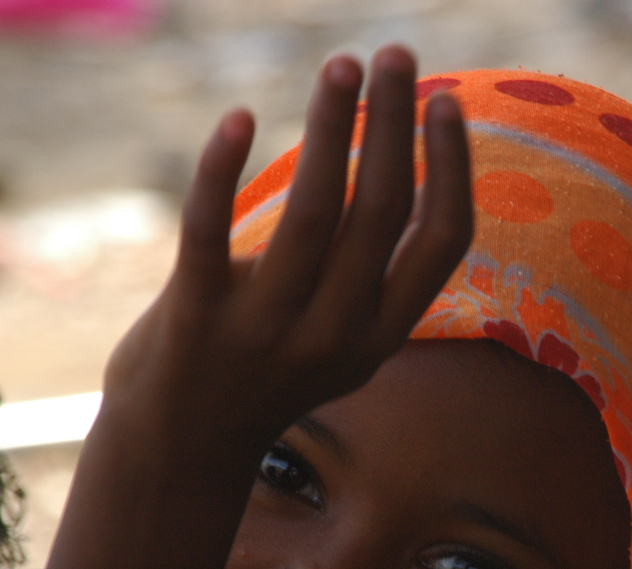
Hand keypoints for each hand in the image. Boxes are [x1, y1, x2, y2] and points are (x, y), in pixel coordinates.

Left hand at [2, 46, 472, 568]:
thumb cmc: (263, 376)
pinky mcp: (194, 319)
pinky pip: (210, 232)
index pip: (441, 243)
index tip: (445, 102)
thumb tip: (389, 167)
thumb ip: (365, 273)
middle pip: (381, 213)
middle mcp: (334, 337)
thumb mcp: (338, 341)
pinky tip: (241, 117)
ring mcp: (265, 332)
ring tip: (340, 68)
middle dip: (394, 123)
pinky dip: (222, 170)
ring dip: (332, 129)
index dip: (450, 167)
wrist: (180, 450)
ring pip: (312, 216)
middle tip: (396, 54)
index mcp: (379, 335)